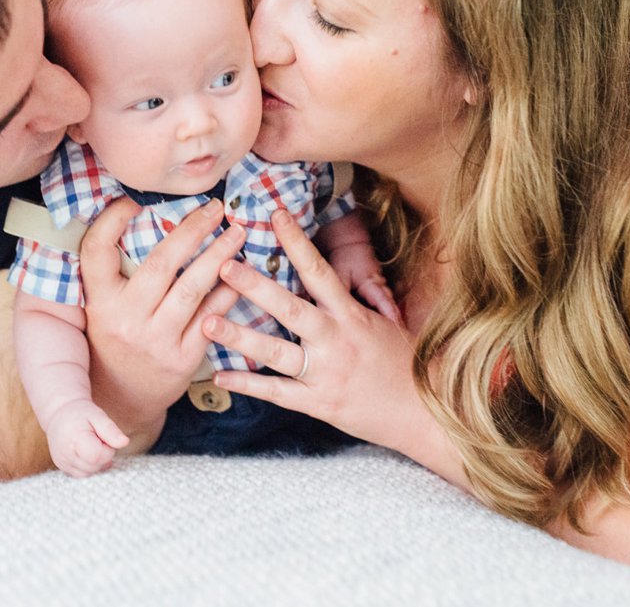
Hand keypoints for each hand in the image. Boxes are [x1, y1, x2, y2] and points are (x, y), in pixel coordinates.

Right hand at [44, 398, 128, 477]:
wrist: (59, 414)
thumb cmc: (80, 413)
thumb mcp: (97, 415)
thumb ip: (110, 430)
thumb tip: (124, 443)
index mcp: (74, 439)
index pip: (98, 456)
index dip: (107, 448)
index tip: (103, 437)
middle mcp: (65, 454)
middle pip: (95, 466)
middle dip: (102, 455)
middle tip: (96, 438)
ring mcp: (62, 463)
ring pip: (90, 473)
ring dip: (96, 462)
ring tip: (90, 444)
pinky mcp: (62, 468)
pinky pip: (82, 474)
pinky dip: (88, 466)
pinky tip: (86, 452)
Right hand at [80, 197, 242, 443]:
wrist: (121, 400)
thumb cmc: (114, 341)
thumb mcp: (100, 308)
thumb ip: (112, 272)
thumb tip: (132, 212)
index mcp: (99, 302)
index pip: (97, 252)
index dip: (111, 221)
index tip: (133, 201)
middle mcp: (125, 320)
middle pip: (160, 265)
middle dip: (191, 231)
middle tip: (215, 208)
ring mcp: (155, 341)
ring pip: (192, 289)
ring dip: (219, 256)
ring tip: (238, 233)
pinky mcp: (183, 359)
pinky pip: (211, 318)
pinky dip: (228, 293)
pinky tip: (243, 272)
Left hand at [205, 210, 422, 450]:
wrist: (423, 412)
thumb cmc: (403, 362)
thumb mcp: (381, 324)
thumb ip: (353, 301)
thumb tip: (326, 271)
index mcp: (351, 316)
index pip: (319, 271)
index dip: (297, 242)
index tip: (275, 215)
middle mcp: (336, 341)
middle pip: (290, 309)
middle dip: (255, 287)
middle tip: (224, 266)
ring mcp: (325, 373)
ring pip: (276, 353)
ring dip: (239, 338)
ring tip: (206, 322)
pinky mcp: (318, 403)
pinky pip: (277, 393)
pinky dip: (247, 385)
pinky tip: (219, 377)